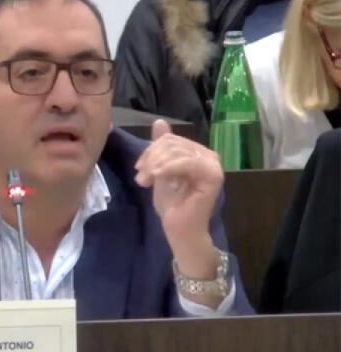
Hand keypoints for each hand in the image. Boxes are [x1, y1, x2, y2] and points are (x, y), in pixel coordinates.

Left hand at [135, 120, 223, 280]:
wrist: (180, 230)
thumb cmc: (171, 204)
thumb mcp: (160, 171)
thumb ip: (161, 148)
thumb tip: (160, 121)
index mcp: (197, 153)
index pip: (169, 139)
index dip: (150, 150)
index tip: (139, 169)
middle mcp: (208, 155)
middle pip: (172, 142)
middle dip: (151, 158)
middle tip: (140, 178)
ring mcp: (213, 164)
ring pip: (175, 150)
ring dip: (155, 165)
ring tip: (145, 181)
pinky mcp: (213, 175)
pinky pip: (185, 162)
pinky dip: (167, 168)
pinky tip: (155, 178)